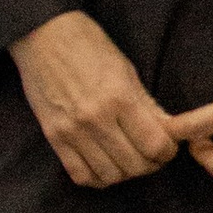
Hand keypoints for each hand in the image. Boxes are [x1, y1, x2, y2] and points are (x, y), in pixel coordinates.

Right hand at [9, 10, 178, 188]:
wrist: (43, 35)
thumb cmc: (89, 46)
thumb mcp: (126, 70)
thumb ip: (147, 105)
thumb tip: (170, 132)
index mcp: (119, 98)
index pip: (155, 145)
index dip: (168, 152)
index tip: (168, 147)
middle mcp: (96, 119)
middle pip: (135, 165)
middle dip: (150, 164)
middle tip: (152, 155)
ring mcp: (72, 131)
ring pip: (109, 176)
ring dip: (125, 173)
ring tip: (128, 159)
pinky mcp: (53, 137)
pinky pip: (80, 175)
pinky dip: (97, 177)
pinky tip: (105, 165)